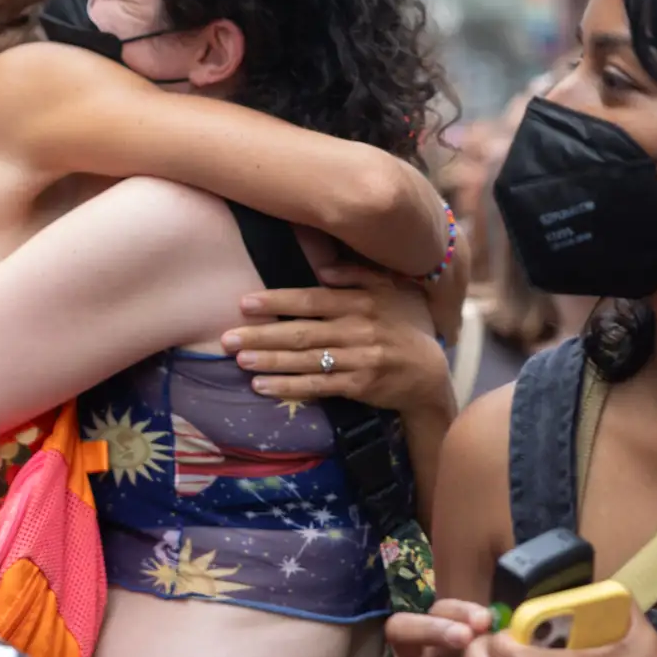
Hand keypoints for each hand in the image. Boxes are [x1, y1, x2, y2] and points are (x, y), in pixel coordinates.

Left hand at [222, 266, 445, 410]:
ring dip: (270, 361)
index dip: (277, 301)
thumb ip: (358, 274)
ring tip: (239, 359)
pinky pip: (317, 387)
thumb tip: (324, 269)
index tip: (244, 303)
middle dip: (262, 335)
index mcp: (361, 302)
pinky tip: (262, 386)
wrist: (429, 372)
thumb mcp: (390, 289)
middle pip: (302, 332)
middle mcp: (358, 330)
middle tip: (227, 337)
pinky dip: (288, 387)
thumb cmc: (403, 324)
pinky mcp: (358, 386)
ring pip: (306, 361)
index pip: (311, 300)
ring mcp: (358, 360)